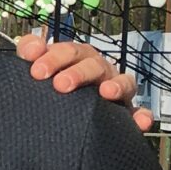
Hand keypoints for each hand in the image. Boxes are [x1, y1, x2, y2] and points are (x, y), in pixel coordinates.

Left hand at [15, 30, 154, 134]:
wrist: (54, 117)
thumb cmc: (49, 83)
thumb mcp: (37, 66)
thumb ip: (30, 51)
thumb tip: (29, 47)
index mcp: (77, 58)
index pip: (69, 52)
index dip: (54, 58)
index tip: (36, 71)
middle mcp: (98, 70)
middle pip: (94, 65)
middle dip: (78, 73)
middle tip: (60, 85)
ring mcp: (114, 89)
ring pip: (123, 82)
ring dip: (117, 86)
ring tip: (106, 92)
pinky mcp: (125, 112)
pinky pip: (138, 113)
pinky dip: (141, 115)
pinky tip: (140, 122)